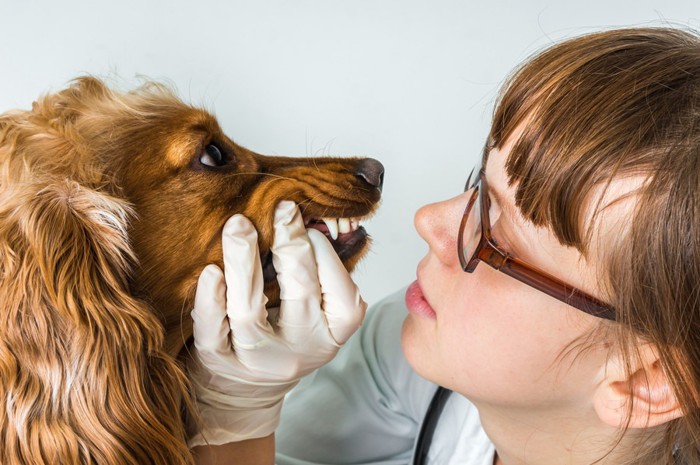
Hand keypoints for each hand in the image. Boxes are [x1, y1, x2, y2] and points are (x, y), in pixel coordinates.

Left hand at [187, 200, 366, 446]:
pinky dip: (211, 299)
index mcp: (333, 332)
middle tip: (280, 209)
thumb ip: (315, 271)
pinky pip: (213, 331)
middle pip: (300, 294)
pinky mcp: (220, 363)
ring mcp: (259, 360)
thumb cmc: (282, 331)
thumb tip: (305, 215)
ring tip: (238, 225)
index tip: (307, 225)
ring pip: (250, 312)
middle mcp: (301, 349)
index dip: (325, 253)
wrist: (242, 386)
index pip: (342, 293)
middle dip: (290, 246)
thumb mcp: (312, 308)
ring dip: (244, 262)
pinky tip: (210, 271)